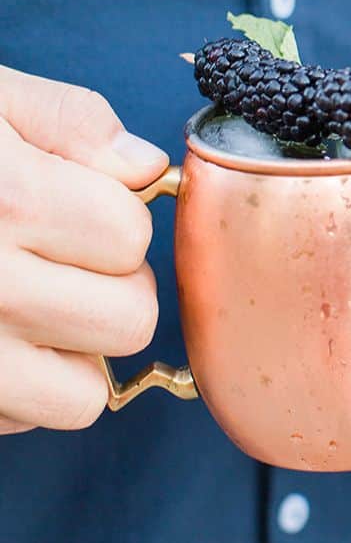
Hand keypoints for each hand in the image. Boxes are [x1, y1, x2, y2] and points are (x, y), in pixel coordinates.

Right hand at [0, 66, 167, 433]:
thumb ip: (66, 120)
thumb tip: (144, 167)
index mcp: (3, 199)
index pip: (129, 235)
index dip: (112, 217)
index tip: (74, 204)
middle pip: (128, 320)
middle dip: (111, 288)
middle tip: (60, 260)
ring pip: (81, 394)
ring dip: (71, 354)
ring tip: (28, 307)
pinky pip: (17, 422)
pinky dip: (16, 392)